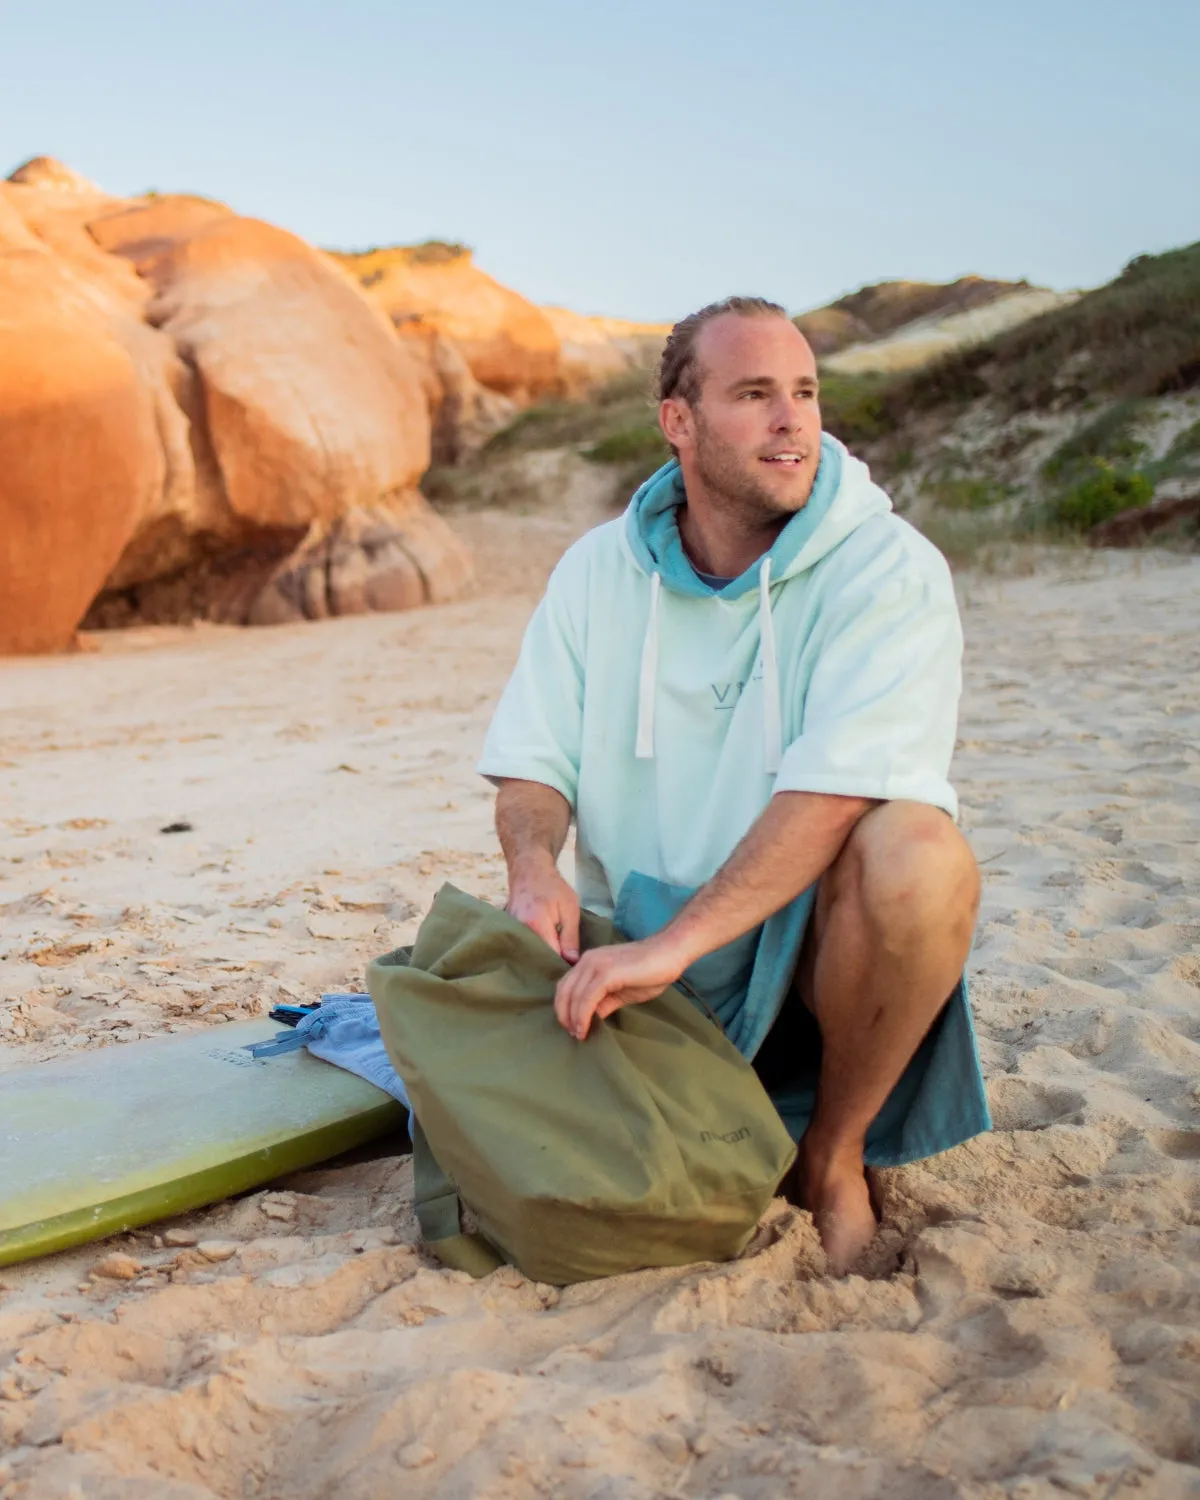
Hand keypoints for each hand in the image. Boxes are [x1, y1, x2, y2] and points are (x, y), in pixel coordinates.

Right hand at [506, 855, 580, 962]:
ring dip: (540, 958)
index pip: (550, 957)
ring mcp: (510, 932)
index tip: (572, 967)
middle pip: (536, 959)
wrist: (529, 870)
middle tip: (564, 964)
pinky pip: (521, 947)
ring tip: (553, 960)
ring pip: (528, 954)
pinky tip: (540, 952)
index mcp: (536, 926)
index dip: (562, 964)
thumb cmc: (553, 887)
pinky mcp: (508, 932)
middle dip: (550, 964)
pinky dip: (531, 951)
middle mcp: (519, 931)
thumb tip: (572, 962)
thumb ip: (571, 937)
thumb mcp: (570, 909)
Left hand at [553, 935, 687, 1040]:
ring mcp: (595, 965)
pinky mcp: (606, 974)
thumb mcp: (620, 992)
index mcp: (589, 962)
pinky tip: (586, 1029)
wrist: (670, 953)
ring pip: (572, 996)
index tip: (571, 1027)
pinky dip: (582, 1016)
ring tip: (579, 1035)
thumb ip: (603, 1003)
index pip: (565, 986)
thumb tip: (589, 1020)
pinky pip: (587, 999)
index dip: (564, 1008)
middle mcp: (587, 960)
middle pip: (563, 991)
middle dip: (563, 1016)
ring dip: (572, 1019)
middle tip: (572, 1034)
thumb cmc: (650, 971)